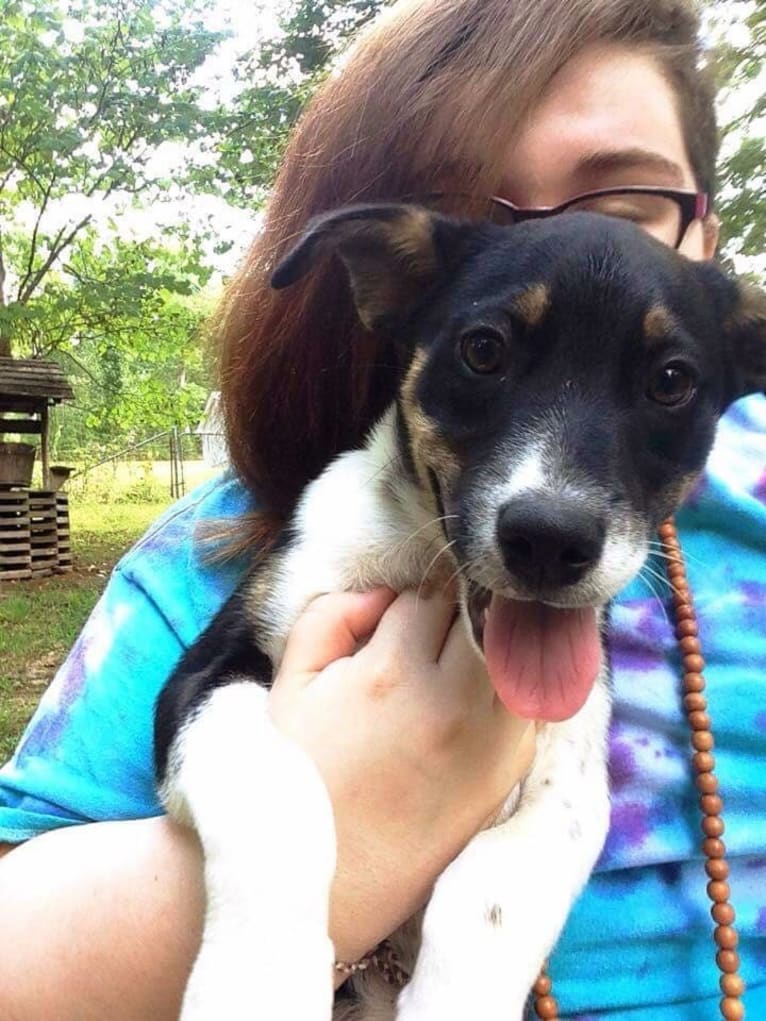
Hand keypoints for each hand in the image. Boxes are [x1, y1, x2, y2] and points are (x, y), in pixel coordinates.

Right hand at [268, 587, 535, 966]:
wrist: (330, 878)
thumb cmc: (300, 777)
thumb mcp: (291, 683)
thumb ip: (333, 616)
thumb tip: (385, 592)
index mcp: (390, 672)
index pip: (432, 592)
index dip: (420, 590)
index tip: (411, 604)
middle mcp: (450, 700)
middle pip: (482, 615)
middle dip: (464, 608)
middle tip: (444, 620)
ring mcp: (489, 738)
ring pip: (516, 653)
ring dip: (496, 641)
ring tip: (469, 647)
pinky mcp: (509, 770)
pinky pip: (527, 701)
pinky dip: (512, 683)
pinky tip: (482, 690)